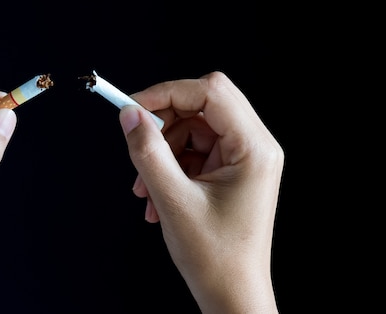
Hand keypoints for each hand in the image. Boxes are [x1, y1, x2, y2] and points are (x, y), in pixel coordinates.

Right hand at [119, 71, 282, 312]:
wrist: (232, 296)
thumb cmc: (215, 258)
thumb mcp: (173, 200)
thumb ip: (148, 151)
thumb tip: (129, 114)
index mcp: (254, 148)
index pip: (210, 92)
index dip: (167, 92)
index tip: (132, 107)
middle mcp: (255, 147)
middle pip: (203, 104)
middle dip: (164, 123)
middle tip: (138, 141)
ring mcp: (244, 158)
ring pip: (194, 128)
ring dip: (162, 151)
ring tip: (144, 188)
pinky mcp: (231, 170)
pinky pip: (194, 150)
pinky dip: (170, 166)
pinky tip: (155, 196)